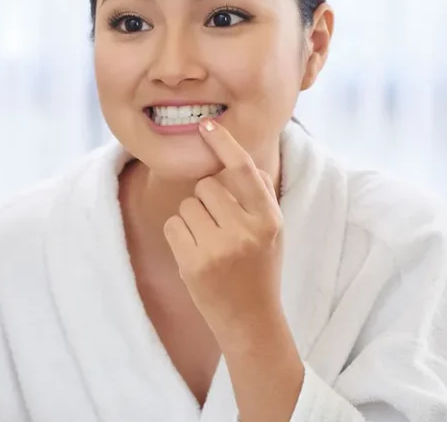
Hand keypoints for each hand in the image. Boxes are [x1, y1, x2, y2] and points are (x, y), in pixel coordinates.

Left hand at [163, 118, 284, 348]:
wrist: (251, 321)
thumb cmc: (260, 269)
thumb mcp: (273, 232)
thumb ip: (260, 196)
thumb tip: (242, 159)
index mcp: (269, 219)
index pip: (244, 171)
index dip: (224, 144)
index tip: (206, 125)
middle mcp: (246, 231)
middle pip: (206, 186)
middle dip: (206, 199)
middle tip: (218, 226)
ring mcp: (219, 248)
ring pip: (187, 205)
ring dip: (192, 218)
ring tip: (209, 244)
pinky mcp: (194, 263)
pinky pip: (173, 225)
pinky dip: (179, 236)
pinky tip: (196, 255)